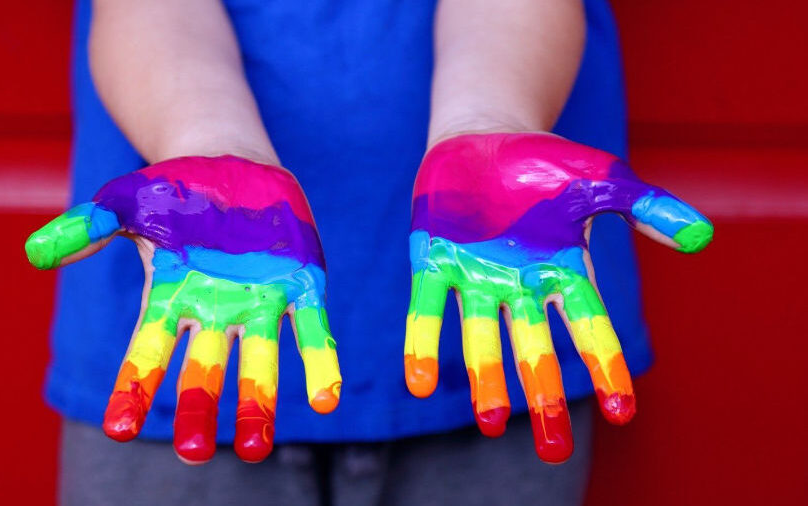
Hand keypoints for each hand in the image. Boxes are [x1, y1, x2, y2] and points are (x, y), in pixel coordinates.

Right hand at [26, 155, 340, 463]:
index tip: (120, 428)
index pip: (147, 353)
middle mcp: (215, 312)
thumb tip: (35, 254)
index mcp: (171, 299)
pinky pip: (310, 331)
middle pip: (203, 371)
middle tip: (194, 453)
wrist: (233, 164)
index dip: (133, 388)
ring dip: (258, 404)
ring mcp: (258, 303)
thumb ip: (87, 226)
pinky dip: (318, 362)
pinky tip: (325, 398)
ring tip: (256, 449)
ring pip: (257, 364)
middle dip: (198, 409)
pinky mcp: (300, 287)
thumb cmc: (174, 189)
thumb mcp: (125, 201)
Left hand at [404, 133, 712, 462]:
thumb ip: (646, 207)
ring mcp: (474, 275)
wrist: (484, 136)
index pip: (589, 325)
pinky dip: (423, 342)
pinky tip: (419, 383)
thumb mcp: (602, 179)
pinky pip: (427, 308)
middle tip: (553, 449)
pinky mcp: (432, 260)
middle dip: (542, 392)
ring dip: (486, 378)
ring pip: (482, 336)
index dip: (605, 365)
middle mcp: (519, 284)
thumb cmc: (546, 164)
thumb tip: (702, 237)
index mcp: (562, 269)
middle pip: (534, 347)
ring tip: (491, 424)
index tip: (621, 410)